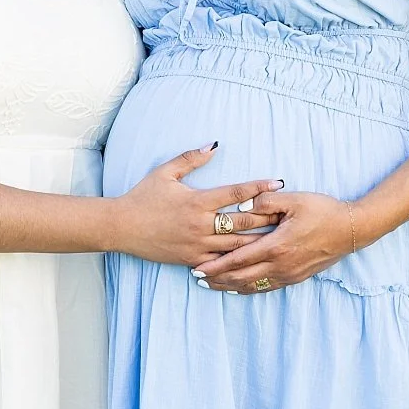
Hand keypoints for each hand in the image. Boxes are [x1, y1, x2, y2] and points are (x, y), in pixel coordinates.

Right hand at [112, 146, 285, 265]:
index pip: (236, 193)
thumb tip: (214, 145)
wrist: (121, 227)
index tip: (278, 183)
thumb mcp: (165, 172)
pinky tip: (252, 261)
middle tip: (287, 215)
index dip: (259, 187)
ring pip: (236, 246)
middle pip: (243, 222)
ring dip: (258, 242)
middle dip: (267, 218)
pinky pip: (218, 263)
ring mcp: (196, 245)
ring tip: (278, 239)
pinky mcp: (190, 259)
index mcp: (197, 201)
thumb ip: (191, 158)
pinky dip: (235, 262)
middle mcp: (200, 224)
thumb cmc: (142, 197)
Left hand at [192, 188, 359, 292]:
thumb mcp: (295, 199)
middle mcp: (280, 265)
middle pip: (239, 278)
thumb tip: (242, 205)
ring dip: (229, 286)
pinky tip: (236, 289)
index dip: (215, 266)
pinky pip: (266, 287)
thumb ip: (266, 201)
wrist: (352, 229)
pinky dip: (247, 289)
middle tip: (196, 278)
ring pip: (251, 286)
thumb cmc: (324, 210)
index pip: (237, 260)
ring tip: (211, 285)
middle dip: (216, 279)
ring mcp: (288, 274)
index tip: (197, 268)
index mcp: (276, 245)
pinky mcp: (295, 278)